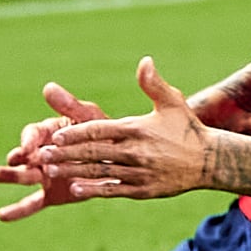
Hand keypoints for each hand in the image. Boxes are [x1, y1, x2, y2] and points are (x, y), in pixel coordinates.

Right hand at [0, 81, 109, 221]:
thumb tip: (48, 87)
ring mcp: (44, 176)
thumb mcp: (88, 116)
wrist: (119, 160)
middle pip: (24, 157)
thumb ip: (69, 105)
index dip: (29, 141)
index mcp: (47, 133)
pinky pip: (31, 204)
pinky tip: (1, 215)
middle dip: (16, 160)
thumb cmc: (103, 132)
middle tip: (9, 162)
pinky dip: (16, 210)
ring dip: (11, 176)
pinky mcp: (51, 194)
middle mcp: (41, 154)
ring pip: (24, 177)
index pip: (32, 134)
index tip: (28, 148)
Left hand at [41, 58, 208, 203]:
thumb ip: (153, 84)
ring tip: (49, 170)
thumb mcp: (173, 102)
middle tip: (41, 154)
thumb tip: (144, 61)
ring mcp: (138, 173)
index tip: (56, 134)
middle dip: (65, 153)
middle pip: (93, 152)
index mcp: (137, 129)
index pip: (100, 130)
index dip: (76, 132)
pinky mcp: (142, 190)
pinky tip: (75, 189)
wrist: (208, 161)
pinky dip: (94, 190)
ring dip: (72, 171)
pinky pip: (113, 190)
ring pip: (99, 172)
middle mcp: (135, 152)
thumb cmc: (186, 128)